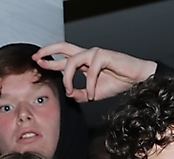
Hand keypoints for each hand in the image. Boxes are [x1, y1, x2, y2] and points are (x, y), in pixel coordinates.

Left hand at [33, 42, 155, 102]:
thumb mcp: (93, 93)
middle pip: (63, 47)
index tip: (38, 63)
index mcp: (83, 62)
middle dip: (48, 51)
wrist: (135, 80)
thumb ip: (80, 94)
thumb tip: (68, 95)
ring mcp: (94, 53)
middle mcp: (86, 55)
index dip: (49, 59)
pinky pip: (89, 71)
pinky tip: (93, 94)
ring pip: (72, 61)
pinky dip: (89, 85)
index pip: (63, 58)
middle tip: (38, 59)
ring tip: (69, 90)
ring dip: (67, 78)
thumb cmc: (117, 82)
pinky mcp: (102, 55)